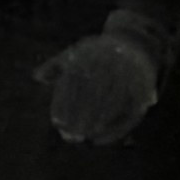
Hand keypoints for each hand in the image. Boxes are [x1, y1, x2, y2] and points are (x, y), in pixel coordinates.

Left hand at [35, 26, 158, 144]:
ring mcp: (128, 75)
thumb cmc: (98, 52)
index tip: (57, 122)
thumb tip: (36, 77)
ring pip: (112, 103)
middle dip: (80, 117)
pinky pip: (130, 111)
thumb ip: (55, 66)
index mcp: (92, 56)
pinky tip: (103, 138)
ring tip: (86, 136)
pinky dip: (117, 127)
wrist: (135, 40)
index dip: (65, 105)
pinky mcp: (143, 88)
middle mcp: (110, 65)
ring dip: (98, 122)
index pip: (75, 84)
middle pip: (94, 95)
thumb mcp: (75, 53)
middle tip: (70, 134)